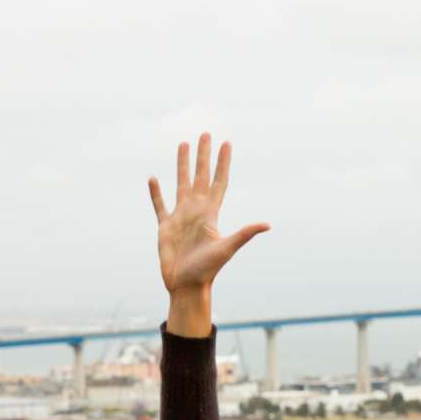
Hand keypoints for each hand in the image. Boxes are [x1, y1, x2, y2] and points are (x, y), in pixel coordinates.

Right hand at [151, 132, 268, 320]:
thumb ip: (244, 234)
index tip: (226, 143)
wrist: (187, 285)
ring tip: (183, 145)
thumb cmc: (207, 270)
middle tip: (206, 134)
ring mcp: (180, 217)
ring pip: (182, 184)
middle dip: (204, 156)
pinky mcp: (165, 227)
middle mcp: (196, 211)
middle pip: (201, 176)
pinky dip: (156, 192)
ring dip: (182, 165)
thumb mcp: (227, 249)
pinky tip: (153, 178)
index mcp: (210, 213)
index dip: (223, 163)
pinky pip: (160, 205)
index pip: (218, 182)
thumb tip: (267, 225)